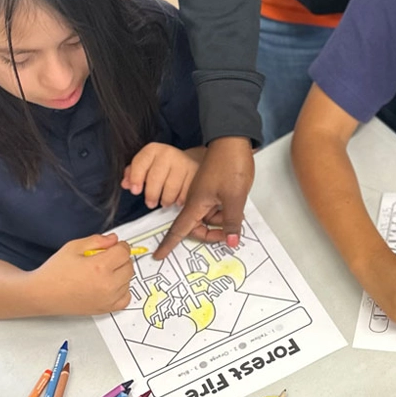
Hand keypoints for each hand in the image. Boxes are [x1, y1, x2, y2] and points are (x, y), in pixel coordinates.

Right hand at [31, 234, 134, 314]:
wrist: (43, 294)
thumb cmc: (55, 272)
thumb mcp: (73, 247)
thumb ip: (97, 240)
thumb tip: (114, 239)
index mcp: (99, 266)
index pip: (124, 252)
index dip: (120, 246)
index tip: (115, 246)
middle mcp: (107, 284)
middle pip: (129, 266)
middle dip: (121, 259)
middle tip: (107, 258)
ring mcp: (109, 298)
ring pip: (128, 281)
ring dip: (121, 274)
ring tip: (103, 272)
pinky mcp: (106, 309)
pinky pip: (126, 298)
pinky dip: (122, 290)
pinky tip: (109, 285)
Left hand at [121, 143, 204, 208]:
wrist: (190, 162)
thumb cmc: (164, 167)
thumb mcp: (147, 166)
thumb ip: (134, 174)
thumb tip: (125, 184)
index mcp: (153, 150)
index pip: (140, 163)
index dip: (136, 178)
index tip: (135, 191)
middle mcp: (168, 153)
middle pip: (155, 179)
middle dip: (151, 195)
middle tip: (151, 203)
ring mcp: (184, 163)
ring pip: (171, 189)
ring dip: (166, 200)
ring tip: (165, 201)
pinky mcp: (196, 174)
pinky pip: (185, 194)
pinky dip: (179, 200)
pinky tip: (177, 199)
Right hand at [153, 137, 254, 258]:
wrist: (233, 140)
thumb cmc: (231, 166)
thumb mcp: (235, 197)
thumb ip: (232, 222)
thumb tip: (230, 243)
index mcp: (196, 203)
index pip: (179, 229)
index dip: (168, 244)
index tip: (158, 256)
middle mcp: (197, 201)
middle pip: (197, 226)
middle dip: (211, 234)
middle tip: (230, 235)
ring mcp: (205, 195)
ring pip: (209, 218)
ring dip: (222, 222)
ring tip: (237, 215)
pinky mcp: (214, 190)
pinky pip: (216, 209)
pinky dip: (225, 213)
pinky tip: (237, 210)